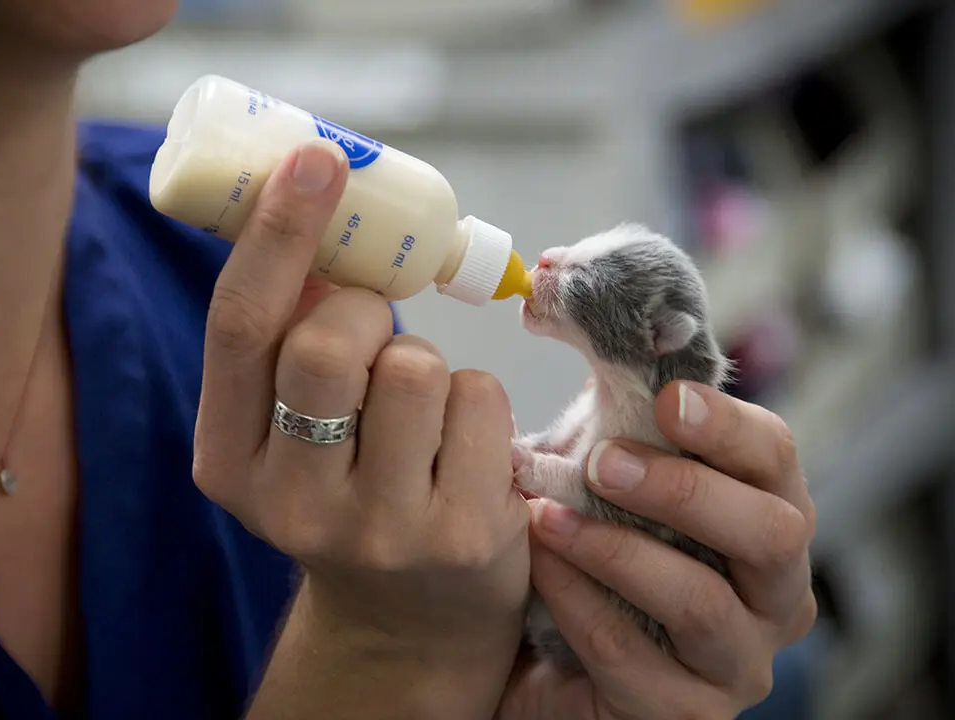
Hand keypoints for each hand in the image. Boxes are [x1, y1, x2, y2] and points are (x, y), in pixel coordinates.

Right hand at [192, 139, 531, 716]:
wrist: (408, 620)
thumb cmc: (349, 490)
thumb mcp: (290, 433)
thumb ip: (289, 343)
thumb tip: (325, 222)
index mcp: (228, 459)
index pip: (241, 328)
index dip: (278, 235)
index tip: (316, 161)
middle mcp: (289, 503)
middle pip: (327, 344)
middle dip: (366, 310)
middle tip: (375, 329)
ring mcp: (377, 528)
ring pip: (416, 366)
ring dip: (426, 363)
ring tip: (421, 414)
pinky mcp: (461, 537)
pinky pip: (479, 399)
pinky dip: (476, 401)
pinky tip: (461, 452)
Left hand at [497, 381, 816, 718]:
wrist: (539, 657)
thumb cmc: (589, 552)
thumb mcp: (604, 476)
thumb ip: (609, 413)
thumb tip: (570, 311)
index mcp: (762, 516)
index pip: (777, 459)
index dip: (729, 426)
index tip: (669, 399)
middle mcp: (772, 592)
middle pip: (773, 532)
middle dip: (686, 490)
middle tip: (604, 464)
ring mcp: (737, 661)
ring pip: (705, 604)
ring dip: (620, 552)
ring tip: (547, 517)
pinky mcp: (686, 713)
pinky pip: (638, 659)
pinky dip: (583, 607)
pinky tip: (535, 572)